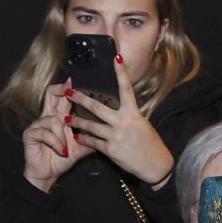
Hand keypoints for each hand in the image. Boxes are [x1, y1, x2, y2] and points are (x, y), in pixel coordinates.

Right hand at [22, 81, 85, 194]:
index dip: (66, 87)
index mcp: (59, 117)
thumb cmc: (61, 159)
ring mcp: (38, 125)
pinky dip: (56, 143)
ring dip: (61, 134)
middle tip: (69, 89)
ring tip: (66, 147)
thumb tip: (108, 134)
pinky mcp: (30, 134)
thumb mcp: (80, 148)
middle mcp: (48, 117)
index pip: (61, 97)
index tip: (74, 80)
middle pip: (50, 94)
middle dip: (60, 89)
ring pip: (53, 119)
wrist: (47, 174)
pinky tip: (61, 150)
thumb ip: (91, 139)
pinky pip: (45, 133)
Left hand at [68, 52, 175, 187]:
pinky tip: (78, 137)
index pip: (126, 88)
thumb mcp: (141, 124)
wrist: (155, 165)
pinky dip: (84, 139)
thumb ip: (128, 115)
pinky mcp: (110, 150)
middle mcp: (123, 122)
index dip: (121, 72)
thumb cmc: (149, 143)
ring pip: (90, 126)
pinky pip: (93, 142)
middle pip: (97, 107)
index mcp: (133, 113)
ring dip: (76, 122)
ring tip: (66, 119)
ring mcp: (115, 136)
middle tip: (68, 92)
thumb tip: (118, 105)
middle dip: (81, 99)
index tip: (116, 57)